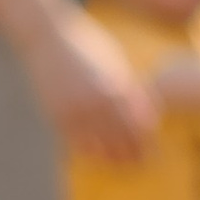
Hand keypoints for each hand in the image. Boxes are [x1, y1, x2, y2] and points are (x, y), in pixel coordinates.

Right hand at [29, 11, 158, 162]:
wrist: (46, 35)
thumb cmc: (87, 45)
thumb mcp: (114, 62)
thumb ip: (130, 88)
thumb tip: (148, 115)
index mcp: (115, 89)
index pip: (138, 126)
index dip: (147, 142)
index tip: (153, 150)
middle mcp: (96, 103)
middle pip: (122, 141)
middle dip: (133, 155)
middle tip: (140, 163)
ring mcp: (76, 111)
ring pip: (100, 149)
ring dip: (112, 158)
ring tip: (120, 163)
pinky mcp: (57, 116)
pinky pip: (77, 144)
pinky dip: (89, 152)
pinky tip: (96, 154)